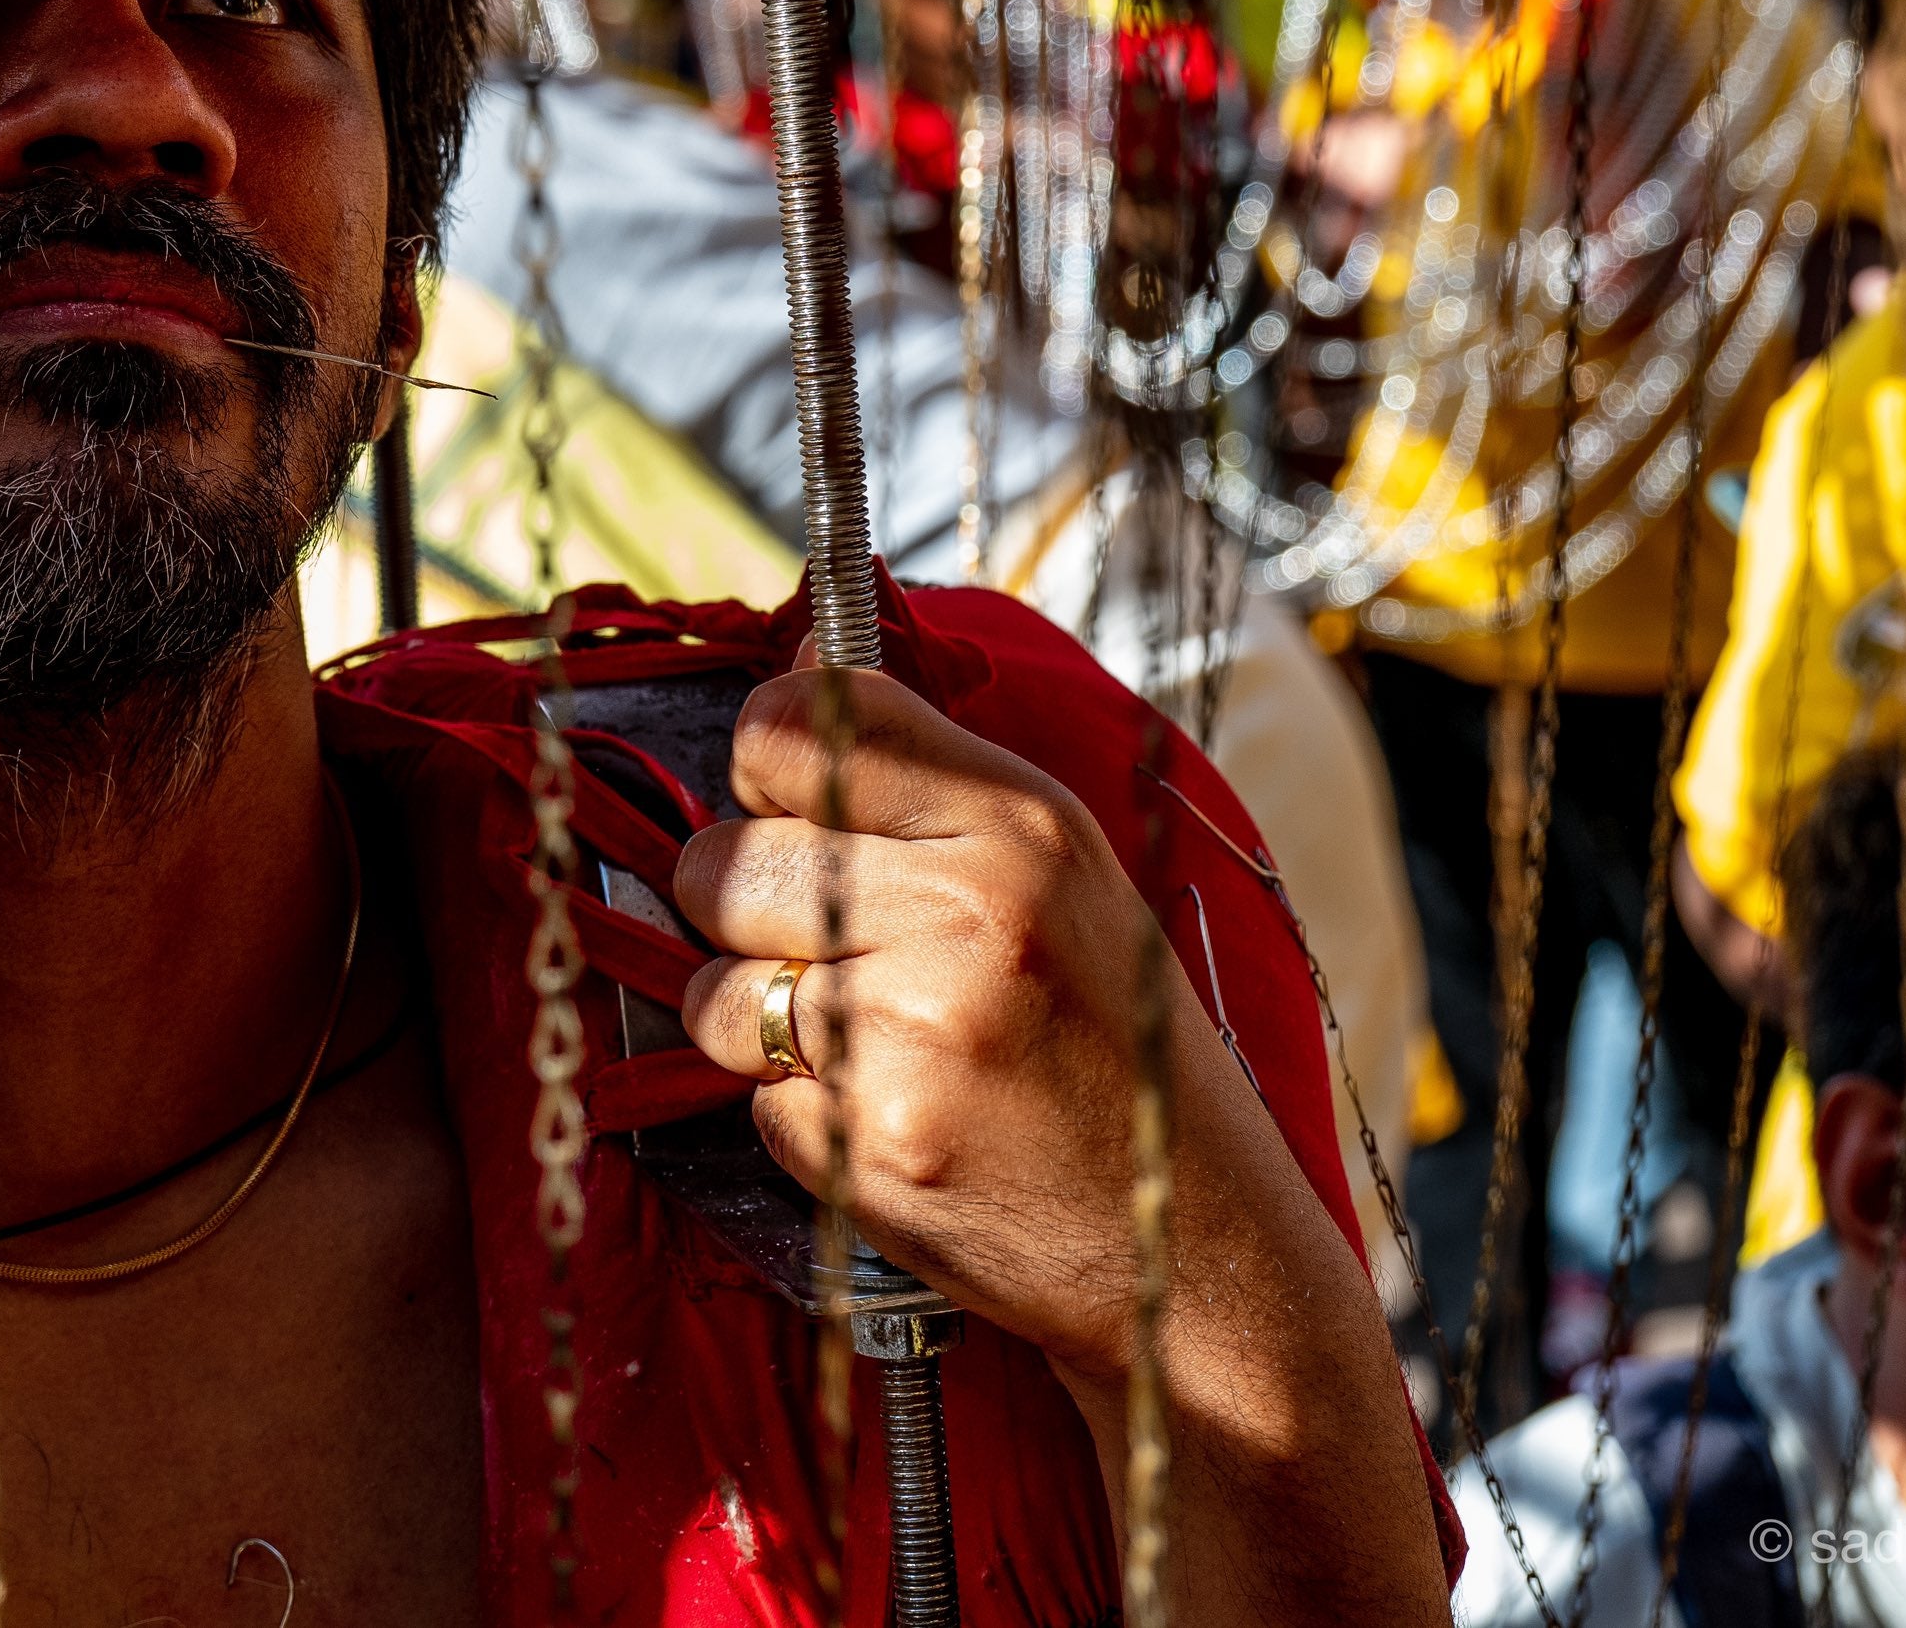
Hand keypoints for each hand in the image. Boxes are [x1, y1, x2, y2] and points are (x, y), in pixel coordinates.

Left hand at [674, 658, 1444, 1616]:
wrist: (1192, 1251)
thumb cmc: (1114, 1044)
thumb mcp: (1063, 872)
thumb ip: (922, 769)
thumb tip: (795, 654)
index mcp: (1018, 826)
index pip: (789, 728)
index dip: (765, 774)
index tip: (795, 812)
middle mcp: (964, 915)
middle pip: (719, 862)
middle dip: (744, 912)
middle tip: (834, 952)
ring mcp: (912, 1037)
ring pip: (712, 990)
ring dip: (759, 1023)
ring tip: (870, 1042)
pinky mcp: (869, 1145)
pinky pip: (753, 1098)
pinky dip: (800, 1113)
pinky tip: (892, 1118)